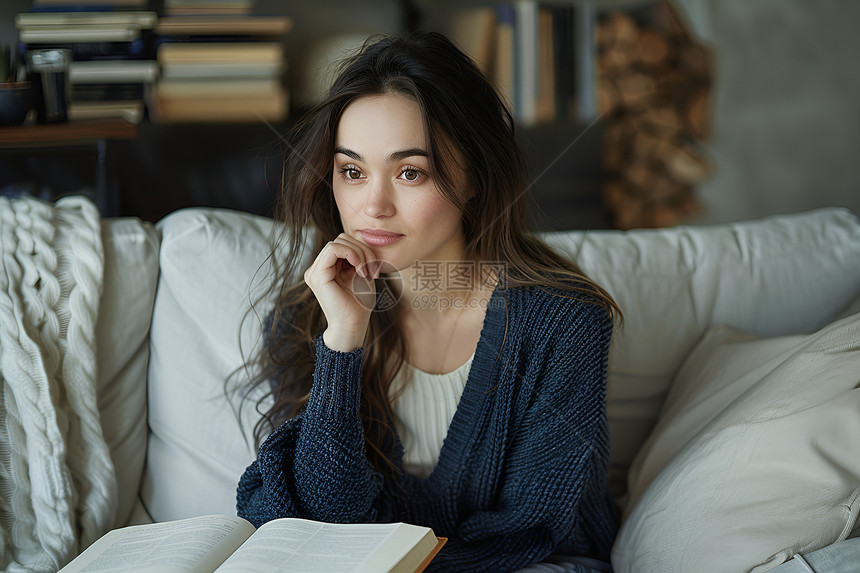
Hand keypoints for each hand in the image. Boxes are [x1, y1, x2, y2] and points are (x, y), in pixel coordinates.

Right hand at [303, 233, 380, 351]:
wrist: (353, 325)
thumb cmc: (359, 304)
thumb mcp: (361, 274)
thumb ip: (358, 257)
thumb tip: (361, 240)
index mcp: (327, 268)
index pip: (344, 243)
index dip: (363, 249)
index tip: (375, 268)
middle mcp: (318, 268)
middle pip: (341, 240)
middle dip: (363, 250)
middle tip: (373, 269)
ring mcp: (314, 271)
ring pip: (338, 242)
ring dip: (359, 253)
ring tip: (367, 271)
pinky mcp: (316, 274)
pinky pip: (333, 249)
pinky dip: (350, 253)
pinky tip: (359, 266)